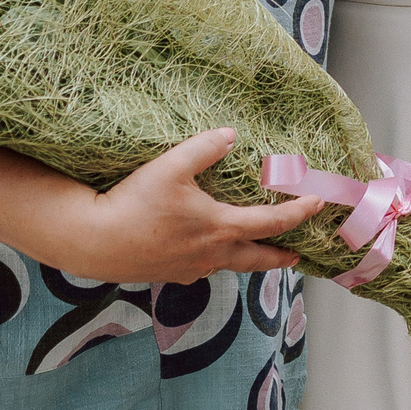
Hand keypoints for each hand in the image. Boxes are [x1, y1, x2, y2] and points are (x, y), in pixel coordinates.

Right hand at [62, 128, 321, 284]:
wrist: (92, 241)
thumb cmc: (134, 202)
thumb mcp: (171, 166)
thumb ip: (204, 148)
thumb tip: (231, 134)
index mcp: (219, 228)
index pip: (271, 222)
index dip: (298, 213)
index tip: (318, 205)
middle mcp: (210, 255)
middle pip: (256, 259)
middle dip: (279, 257)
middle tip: (297, 256)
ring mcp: (189, 269)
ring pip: (227, 267)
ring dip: (246, 260)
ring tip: (253, 253)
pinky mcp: (167, 275)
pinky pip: (200, 270)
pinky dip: (213, 262)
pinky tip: (206, 255)